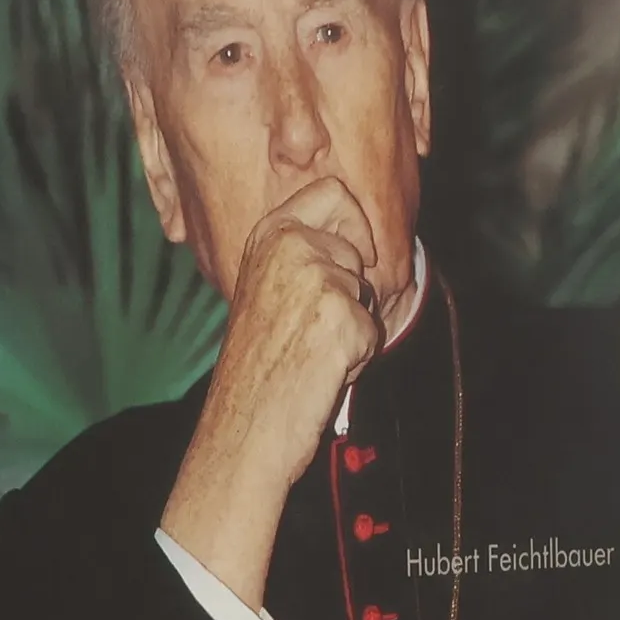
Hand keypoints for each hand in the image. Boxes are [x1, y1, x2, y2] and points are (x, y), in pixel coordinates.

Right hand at [160, 177, 381, 609]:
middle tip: (314, 326)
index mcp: (267, 235)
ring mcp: (316, 279)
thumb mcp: (267, 292)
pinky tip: (320, 370)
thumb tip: (359, 243)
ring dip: (353, 325)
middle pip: (360, 245)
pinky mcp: (341, 317)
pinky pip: (374, 330)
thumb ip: (302, 257)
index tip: (343, 257)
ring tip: (311, 351)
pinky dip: (357, 355)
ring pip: (367, 293)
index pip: (333, 191)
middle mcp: (289, 247)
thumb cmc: (257, 368)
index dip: (351, 224)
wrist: (245, 427)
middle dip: (353, 288)